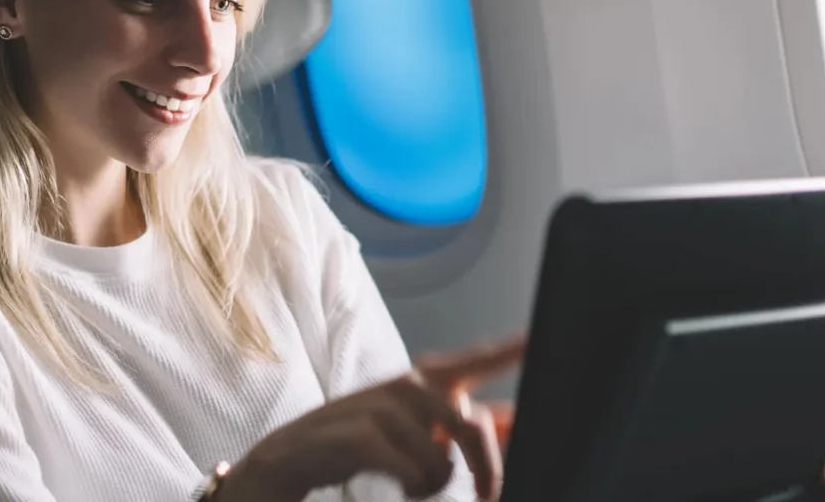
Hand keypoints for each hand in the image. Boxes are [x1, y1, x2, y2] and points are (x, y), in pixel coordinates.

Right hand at [219, 335, 526, 501]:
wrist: (289, 457)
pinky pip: (416, 474)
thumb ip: (463, 427)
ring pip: (444, 463)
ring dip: (432, 487)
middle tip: (489, 496)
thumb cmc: (360, 441)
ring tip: (410, 484)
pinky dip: (412, 490)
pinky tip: (394, 484)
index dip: (510, 349)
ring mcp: (384, 406)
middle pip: (474, 427)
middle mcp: (409, 384)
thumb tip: (514, 424)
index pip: (477, 360)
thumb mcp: (415, 430)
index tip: (536, 338)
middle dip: (489, 472)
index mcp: (426, 379)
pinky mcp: (364, 434)